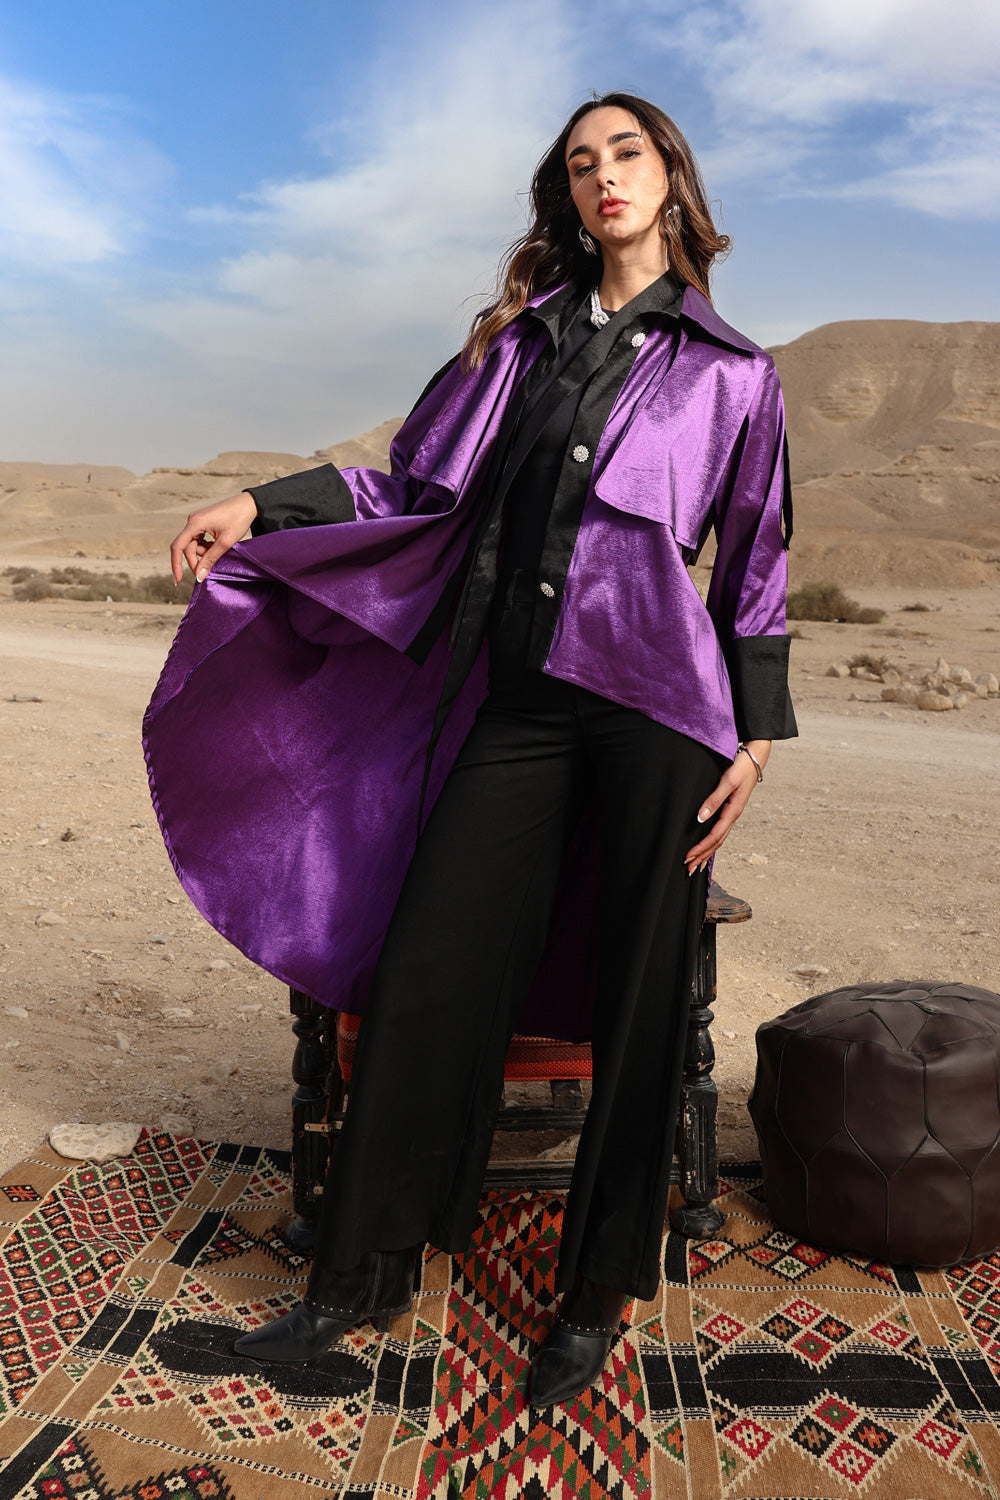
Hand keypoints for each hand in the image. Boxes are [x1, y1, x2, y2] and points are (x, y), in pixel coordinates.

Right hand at [170, 491, 258, 583]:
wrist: (248, 504)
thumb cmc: (238, 519)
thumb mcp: (225, 543)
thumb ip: (210, 559)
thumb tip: (199, 576)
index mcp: (194, 523)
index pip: (178, 547)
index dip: (176, 565)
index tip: (177, 580)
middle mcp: (192, 521)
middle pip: (188, 548)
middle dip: (197, 560)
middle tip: (208, 571)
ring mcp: (197, 521)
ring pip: (194, 545)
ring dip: (204, 553)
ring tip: (220, 550)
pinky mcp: (202, 522)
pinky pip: (199, 539)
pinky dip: (207, 547)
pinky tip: (218, 545)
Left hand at [684, 740, 769, 874]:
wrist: (755, 758)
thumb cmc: (741, 768)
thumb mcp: (727, 781)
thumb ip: (714, 799)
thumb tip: (700, 818)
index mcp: (733, 811)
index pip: (715, 836)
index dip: (701, 848)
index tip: (688, 857)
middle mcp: (733, 816)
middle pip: (717, 842)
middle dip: (702, 856)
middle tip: (688, 869)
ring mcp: (732, 814)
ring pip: (719, 839)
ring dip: (707, 852)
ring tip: (696, 864)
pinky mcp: (730, 809)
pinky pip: (720, 831)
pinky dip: (712, 842)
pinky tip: (707, 847)